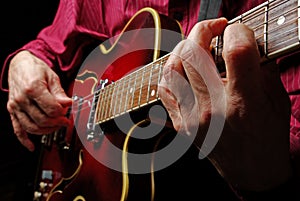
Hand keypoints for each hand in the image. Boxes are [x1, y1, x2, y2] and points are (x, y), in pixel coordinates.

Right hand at [7, 50, 72, 150]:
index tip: (68, 111)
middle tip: (65, 120)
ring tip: (57, 126)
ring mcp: (15, 106)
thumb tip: (69, 104)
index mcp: (33, 88)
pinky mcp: (12, 111)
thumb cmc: (35, 69)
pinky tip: (31, 146)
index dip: (63, 112)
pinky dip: (24, 140)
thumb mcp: (52, 77)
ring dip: (47, 130)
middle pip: (43, 120)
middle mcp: (22, 99)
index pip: (51, 109)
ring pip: (32, 127)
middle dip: (57, 122)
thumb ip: (60, 93)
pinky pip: (17, 129)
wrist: (20, 64)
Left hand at [158, 18, 291, 190]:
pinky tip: (181, 68)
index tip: (239, 32)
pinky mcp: (181, 124)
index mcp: (244, 102)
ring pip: (173, 68)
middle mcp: (214, 108)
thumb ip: (263, 70)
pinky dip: (170, 72)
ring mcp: (192, 117)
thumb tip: (248, 44)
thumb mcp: (277, 102)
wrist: (252, 173)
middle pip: (196, 54)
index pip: (235, 52)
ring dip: (184, 48)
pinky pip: (165, 90)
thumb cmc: (267, 139)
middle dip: (204, 30)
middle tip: (214, 28)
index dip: (237, 32)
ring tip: (195, 45)